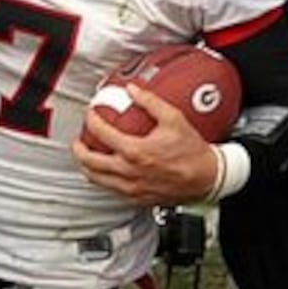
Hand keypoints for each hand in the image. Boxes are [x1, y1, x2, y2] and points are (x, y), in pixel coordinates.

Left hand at [71, 85, 217, 205]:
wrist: (208, 177)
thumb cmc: (193, 153)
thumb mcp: (174, 119)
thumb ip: (151, 102)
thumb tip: (133, 90)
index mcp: (136, 152)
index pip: (101, 133)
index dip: (91, 120)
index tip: (91, 114)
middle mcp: (130, 172)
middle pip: (89, 162)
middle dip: (79, 148)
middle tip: (80, 139)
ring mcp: (132, 188)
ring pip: (96, 179)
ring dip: (87, 166)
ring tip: (87, 156)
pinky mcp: (137, 198)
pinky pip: (111, 190)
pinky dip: (103, 179)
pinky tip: (106, 170)